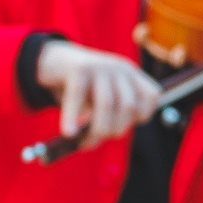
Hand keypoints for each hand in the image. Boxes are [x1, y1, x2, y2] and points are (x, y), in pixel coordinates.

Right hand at [35, 40, 163, 150]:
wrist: (50, 59)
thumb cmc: (77, 88)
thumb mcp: (98, 100)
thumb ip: (105, 119)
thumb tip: (93, 142)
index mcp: (131, 74)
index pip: (152, 97)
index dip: (140, 117)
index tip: (121, 125)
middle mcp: (119, 68)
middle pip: (128, 106)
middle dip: (114, 131)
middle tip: (95, 141)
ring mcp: (99, 66)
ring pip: (106, 104)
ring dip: (97, 130)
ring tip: (83, 143)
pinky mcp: (77, 68)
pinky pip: (78, 96)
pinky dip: (72, 117)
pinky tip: (68, 133)